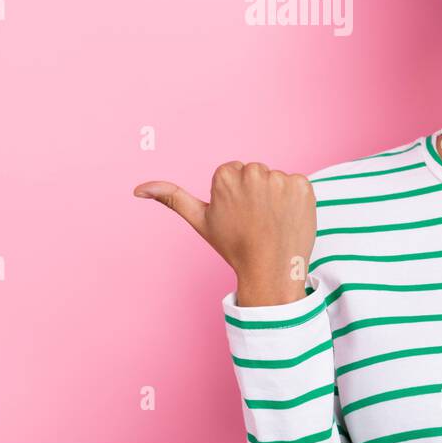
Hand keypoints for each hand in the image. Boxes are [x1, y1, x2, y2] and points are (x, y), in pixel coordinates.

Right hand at [134, 161, 316, 306]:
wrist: (271, 271)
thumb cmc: (234, 246)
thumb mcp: (201, 221)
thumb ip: (172, 198)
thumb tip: (138, 189)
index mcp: (225, 175)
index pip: (235, 173)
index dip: (236, 196)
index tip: (238, 215)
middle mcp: (252, 171)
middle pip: (256, 173)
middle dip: (256, 192)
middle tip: (256, 220)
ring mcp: (280, 178)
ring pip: (276, 179)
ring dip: (276, 196)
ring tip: (272, 221)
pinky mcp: (303, 186)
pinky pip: (298, 184)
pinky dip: (296, 200)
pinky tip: (289, 218)